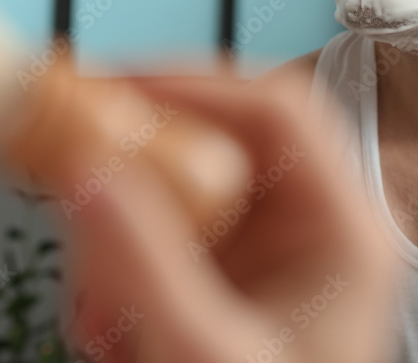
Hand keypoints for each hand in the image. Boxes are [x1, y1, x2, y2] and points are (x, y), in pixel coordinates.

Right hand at [60, 66, 400, 362]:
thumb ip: (143, 261)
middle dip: (135, 175)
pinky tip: (110, 330)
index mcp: (345, 230)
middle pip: (214, 142)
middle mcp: (309, 225)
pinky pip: (155, 236)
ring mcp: (262, 250)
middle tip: (72, 192)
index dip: (191, 82)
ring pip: (171, 192)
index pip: (275, 108)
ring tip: (101, 317)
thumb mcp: (204, 355)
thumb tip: (85, 166)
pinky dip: (114, 272)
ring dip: (116, 237)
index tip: (109, 87)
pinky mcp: (220, 275)